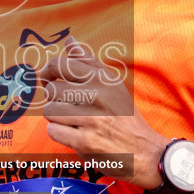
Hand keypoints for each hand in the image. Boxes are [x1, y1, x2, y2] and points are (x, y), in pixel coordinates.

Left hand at [36, 38, 167, 188]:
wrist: (145, 152)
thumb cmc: (126, 117)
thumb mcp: (113, 85)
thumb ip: (89, 62)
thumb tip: (69, 40)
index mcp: (103, 79)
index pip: (61, 64)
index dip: (48, 71)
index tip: (49, 79)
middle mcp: (98, 96)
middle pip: (52, 90)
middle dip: (54, 100)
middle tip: (67, 107)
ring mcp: (91, 120)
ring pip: (49, 111)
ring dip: (56, 119)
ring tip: (72, 122)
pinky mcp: (85, 142)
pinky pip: (53, 131)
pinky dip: (59, 135)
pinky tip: (74, 135)